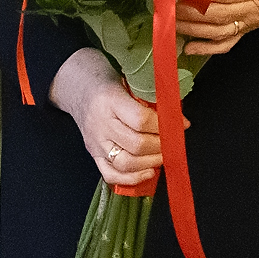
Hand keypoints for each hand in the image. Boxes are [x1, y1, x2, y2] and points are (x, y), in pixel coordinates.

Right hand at [49, 48, 164, 186]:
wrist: (76, 85)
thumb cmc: (106, 80)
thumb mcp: (127, 79)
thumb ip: (148, 96)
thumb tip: (176, 114)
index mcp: (110, 100)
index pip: (140, 120)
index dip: (164, 125)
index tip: (182, 124)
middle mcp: (100, 124)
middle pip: (136, 145)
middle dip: (161, 146)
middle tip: (174, 141)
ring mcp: (95, 143)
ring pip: (125, 163)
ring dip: (150, 163)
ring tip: (164, 155)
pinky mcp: (92, 154)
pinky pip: (110, 175)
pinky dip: (132, 178)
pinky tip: (148, 172)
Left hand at [175, 0, 258, 54]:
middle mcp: (256, 8)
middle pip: (216, 13)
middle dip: (188, 9)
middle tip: (164, 1)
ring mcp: (254, 21)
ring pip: (218, 31)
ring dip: (192, 28)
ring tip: (169, 20)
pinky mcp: (252, 27)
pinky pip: (229, 43)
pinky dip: (208, 48)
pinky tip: (188, 48)